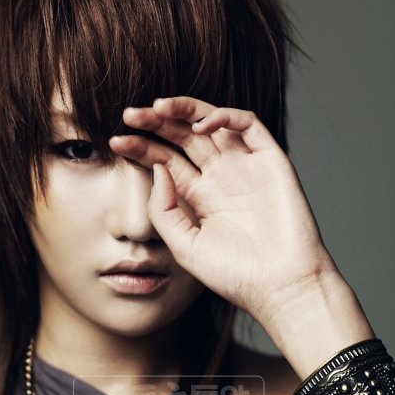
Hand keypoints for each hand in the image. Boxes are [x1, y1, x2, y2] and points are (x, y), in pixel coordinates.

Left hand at [109, 96, 339, 326]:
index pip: (166, 161)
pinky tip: (201, 124)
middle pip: (183, 138)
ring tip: (159, 107)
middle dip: (157, 123)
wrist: (279, 287)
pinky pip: (249, 126)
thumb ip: (163, 209)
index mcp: (199, 197)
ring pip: (213, 124)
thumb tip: (156, 168)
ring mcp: (245, 168)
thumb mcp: (184, 245)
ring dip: (186, 110)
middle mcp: (220, 178)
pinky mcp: (271, 162)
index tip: (115, 141)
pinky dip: (226, 116)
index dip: (141, 147)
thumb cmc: (234, 274)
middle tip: (130, 115)